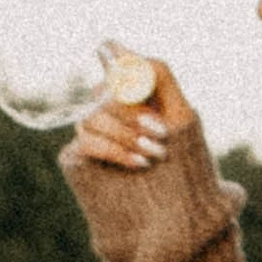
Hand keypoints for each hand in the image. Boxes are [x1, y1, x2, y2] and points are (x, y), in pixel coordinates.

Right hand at [61, 55, 196, 182]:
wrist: (174, 210)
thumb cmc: (183, 159)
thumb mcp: (181, 113)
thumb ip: (160, 77)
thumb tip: (124, 52)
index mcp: (131, 87)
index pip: (111, 52)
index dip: (119, 62)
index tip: (138, 82)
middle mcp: (107, 104)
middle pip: (102, 90)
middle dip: (133, 112)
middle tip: (160, 133)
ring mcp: (91, 131)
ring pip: (93, 117)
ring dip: (127, 135)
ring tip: (154, 155)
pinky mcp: (79, 156)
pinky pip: (86, 143)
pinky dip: (114, 151)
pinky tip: (139, 164)